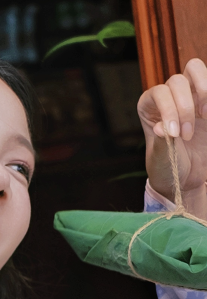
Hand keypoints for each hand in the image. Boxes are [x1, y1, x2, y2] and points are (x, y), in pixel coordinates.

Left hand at [138, 59, 206, 217]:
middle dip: (185, 107)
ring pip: (195, 68)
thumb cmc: (169, 169)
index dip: (169, 109)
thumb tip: (160, 126)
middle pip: (177, 81)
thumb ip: (161, 143)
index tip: (175, 134)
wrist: (188, 178)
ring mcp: (190, 94)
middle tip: (187, 136)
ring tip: (206, 116)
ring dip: (203, 89)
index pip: (159, 93)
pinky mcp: (206, 99)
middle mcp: (168, 96)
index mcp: (150, 108)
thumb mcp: (162, 160)